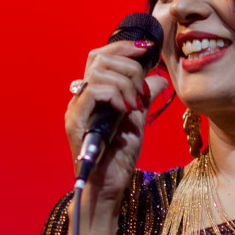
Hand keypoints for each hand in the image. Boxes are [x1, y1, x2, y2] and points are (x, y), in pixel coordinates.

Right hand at [65, 39, 168, 202]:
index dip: (124, 47)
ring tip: (136, 102)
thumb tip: (159, 79)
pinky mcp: (76, 122)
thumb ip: (144, 99)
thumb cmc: (119, 160)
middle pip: (98, 57)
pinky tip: (127, 108)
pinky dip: (115, 94)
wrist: (109, 188)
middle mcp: (81, 98)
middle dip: (128, 62)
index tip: (147, 49)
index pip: (102, 56)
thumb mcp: (137, 123)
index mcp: (94, 95)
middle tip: (143, 83)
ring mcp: (76, 109)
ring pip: (98, 71)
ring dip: (125, 81)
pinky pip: (94, 91)